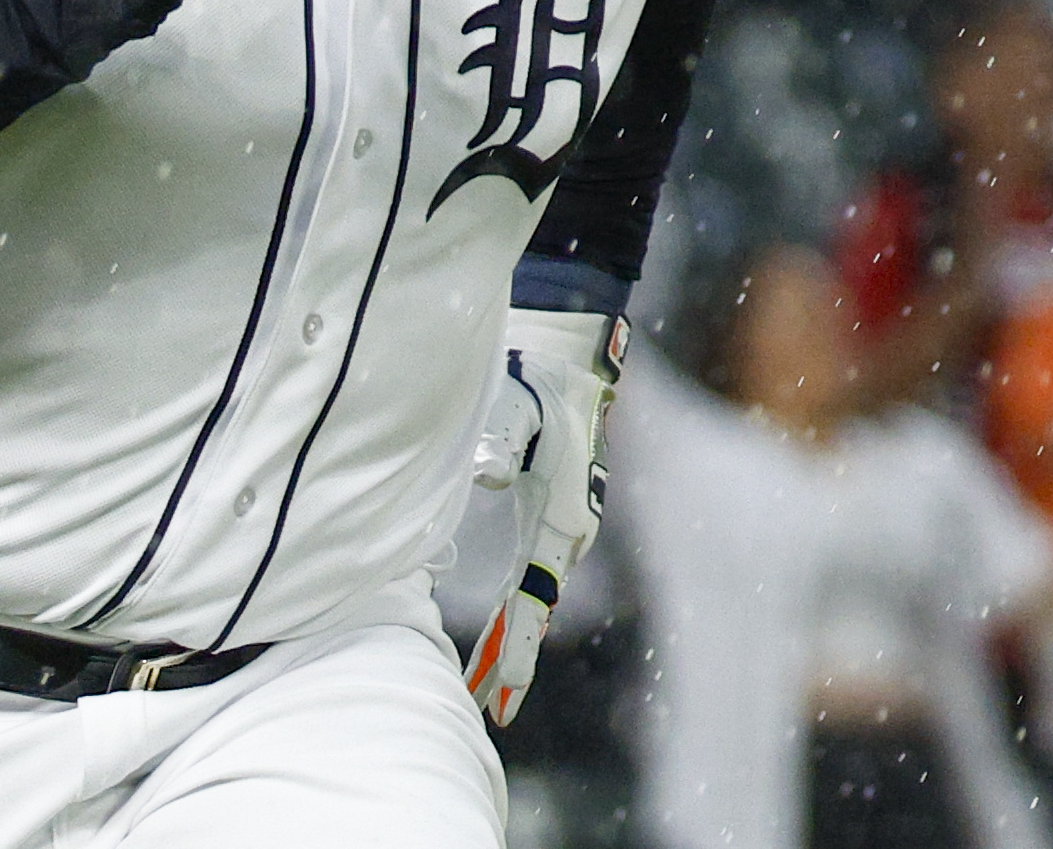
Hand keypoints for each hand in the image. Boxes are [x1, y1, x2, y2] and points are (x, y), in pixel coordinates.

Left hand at [463, 308, 627, 726]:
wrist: (568, 343)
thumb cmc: (538, 375)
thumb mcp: (515, 405)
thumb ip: (500, 440)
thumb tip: (487, 471)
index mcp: (558, 516)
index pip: (532, 601)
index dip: (512, 652)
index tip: (498, 700)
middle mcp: (567, 527)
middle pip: (535, 609)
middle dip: (509, 661)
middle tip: (485, 709)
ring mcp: (563, 517)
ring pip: (536, 593)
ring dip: (511, 635)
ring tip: (484, 678)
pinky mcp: (553, 503)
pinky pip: (533, 571)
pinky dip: (516, 604)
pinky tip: (497, 620)